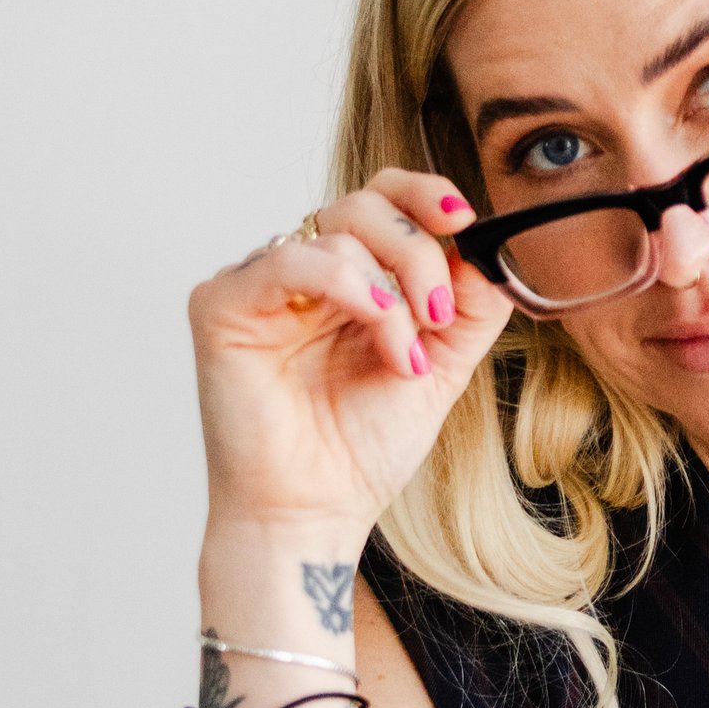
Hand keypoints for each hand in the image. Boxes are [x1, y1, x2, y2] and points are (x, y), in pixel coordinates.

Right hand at [189, 171, 516, 544]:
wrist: (316, 513)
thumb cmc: (361, 448)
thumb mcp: (442, 366)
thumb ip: (470, 306)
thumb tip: (487, 249)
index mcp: (347, 277)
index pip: (381, 199)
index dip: (424, 195)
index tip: (464, 217)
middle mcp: (301, 272)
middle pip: (364, 206)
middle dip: (420, 253)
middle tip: (439, 317)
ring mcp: (258, 285)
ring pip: (337, 232)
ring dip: (391, 297)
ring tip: (404, 361)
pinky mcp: (221, 305)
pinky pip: (288, 260)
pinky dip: (346, 285)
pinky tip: (377, 323)